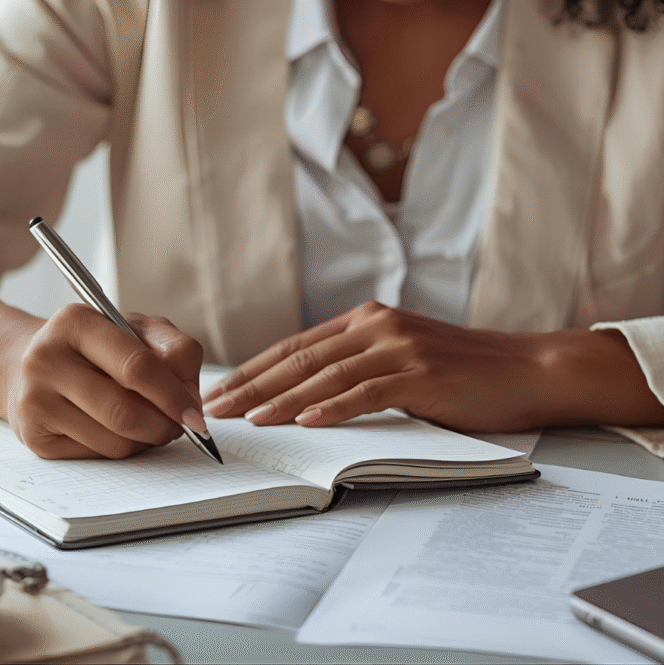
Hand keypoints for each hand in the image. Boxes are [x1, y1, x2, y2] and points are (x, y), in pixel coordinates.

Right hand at [2, 303, 205, 458]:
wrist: (31, 366)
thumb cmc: (95, 347)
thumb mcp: (136, 329)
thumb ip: (174, 350)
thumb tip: (190, 399)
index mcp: (75, 322)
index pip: (136, 366)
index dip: (173, 394)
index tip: (195, 414)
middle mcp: (46, 359)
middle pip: (124, 411)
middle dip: (163, 425)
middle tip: (179, 425)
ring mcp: (35, 400)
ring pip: (114, 441)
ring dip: (145, 440)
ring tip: (148, 423)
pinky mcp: (34, 437)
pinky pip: (97, 456)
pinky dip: (121, 449)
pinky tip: (116, 429)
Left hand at [203, 301, 556, 432]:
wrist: (527, 368)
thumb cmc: (463, 372)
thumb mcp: (403, 357)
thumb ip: (360, 365)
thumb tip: (307, 395)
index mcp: (366, 320)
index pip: (296, 346)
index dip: (254, 369)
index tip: (222, 389)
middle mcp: (376, 326)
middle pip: (300, 359)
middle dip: (252, 385)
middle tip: (215, 407)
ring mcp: (399, 347)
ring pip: (326, 375)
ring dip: (281, 399)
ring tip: (248, 419)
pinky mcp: (421, 373)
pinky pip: (366, 393)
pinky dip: (332, 408)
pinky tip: (305, 422)